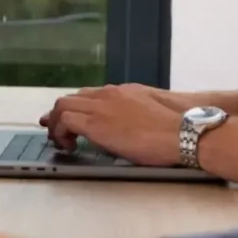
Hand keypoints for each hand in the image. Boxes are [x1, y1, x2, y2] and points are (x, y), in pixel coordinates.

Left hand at [40, 85, 186, 165]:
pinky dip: (60, 132)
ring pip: (63, 106)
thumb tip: (129, 124)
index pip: (90, 95)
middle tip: (57, 130)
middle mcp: (109, 95)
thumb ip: (135, 112)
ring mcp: (101, 107)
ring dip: (57, 123)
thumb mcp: (152, 113)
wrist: (181, 132)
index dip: (75, 107)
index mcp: (123, 92)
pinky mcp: (96, 124)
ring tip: (61, 141)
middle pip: (72, 97)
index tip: (68, 118)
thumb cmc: (174, 128)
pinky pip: (66, 121)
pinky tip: (69, 145)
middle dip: (60, 114)